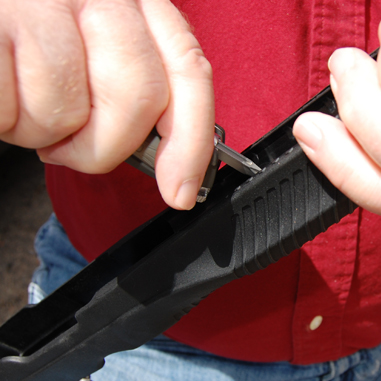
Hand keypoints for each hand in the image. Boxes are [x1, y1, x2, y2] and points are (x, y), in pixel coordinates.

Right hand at [0, 0, 213, 209]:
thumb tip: (171, 165)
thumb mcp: (96, 53)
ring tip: (22, 98)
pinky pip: (11, 111)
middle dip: (102, 147)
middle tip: (66, 144)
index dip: (192, 141)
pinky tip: (0, 89)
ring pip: (67, 112)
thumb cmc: (32, 43)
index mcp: (138, 1)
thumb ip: (135, 90)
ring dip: (40, 131)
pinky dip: (4, 120)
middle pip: (139, 99)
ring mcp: (45, 2)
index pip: (189, 72)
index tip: (180, 191)